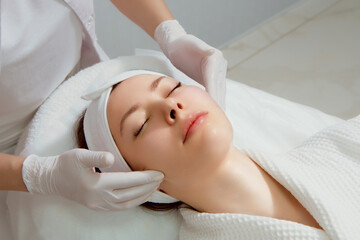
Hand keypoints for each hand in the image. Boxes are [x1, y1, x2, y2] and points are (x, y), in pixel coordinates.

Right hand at [22, 149, 163, 210]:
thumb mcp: (79, 155)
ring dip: (142, 197)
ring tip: (155, 188)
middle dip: (148, 187)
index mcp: (96, 184)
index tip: (158, 173)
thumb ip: (96, 156)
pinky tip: (140, 197)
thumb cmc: (66, 164)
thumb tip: (111, 157)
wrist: (51, 178)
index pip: (127, 182)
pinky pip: (119, 207)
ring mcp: (98, 204)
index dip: (144, 178)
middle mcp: (98, 198)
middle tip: (162, 179)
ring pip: (126, 204)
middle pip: (130, 194)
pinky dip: (133, 202)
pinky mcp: (97, 206)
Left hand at [155, 20, 226, 109]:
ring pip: (219, 90)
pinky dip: (213, 99)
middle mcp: (219, 64)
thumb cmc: (180, 44)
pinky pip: (214, 89)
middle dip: (219, 103)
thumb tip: (213, 53)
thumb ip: (202, 48)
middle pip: (219, 87)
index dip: (214, 95)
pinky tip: (212, 109)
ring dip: (218, 103)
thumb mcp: (189, 44)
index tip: (214, 108)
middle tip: (218, 119)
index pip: (214, 80)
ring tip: (217, 118)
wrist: (176, 43)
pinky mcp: (211, 76)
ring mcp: (217, 70)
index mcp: (215, 59)